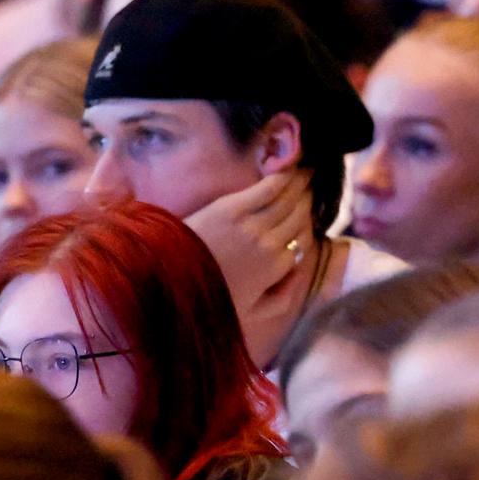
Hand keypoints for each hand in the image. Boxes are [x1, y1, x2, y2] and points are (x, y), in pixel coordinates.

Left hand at [184, 170, 314, 361]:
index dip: (307, 226)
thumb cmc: (207, 298)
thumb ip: (281, 299)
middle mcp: (271, 245)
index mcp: (277, 269)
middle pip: (300, 216)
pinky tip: (289, 167)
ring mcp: (253, 225)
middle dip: (308, 200)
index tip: (307, 214)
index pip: (305, 241)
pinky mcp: (231, 209)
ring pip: (289, 199)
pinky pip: (267, 189)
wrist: (166, 281)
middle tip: (312, 185)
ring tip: (307, 172)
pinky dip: (282, 177)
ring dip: (302, 183)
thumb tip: (301, 275)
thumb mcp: (250, 312)